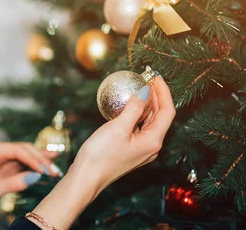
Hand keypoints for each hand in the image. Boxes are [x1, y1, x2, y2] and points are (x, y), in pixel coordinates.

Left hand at [0, 140, 59, 224]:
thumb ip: (13, 183)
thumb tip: (34, 177)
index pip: (17, 150)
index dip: (34, 159)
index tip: (46, 170)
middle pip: (24, 149)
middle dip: (40, 159)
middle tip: (54, 171)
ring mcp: (2, 156)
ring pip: (26, 154)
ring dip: (40, 161)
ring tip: (56, 167)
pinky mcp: (6, 165)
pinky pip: (24, 161)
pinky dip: (36, 164)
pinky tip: (49, 161)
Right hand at [29, 76, 174, 229]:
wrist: (86, 177)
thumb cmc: (101, 154)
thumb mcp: (117, 128)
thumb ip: (134, 108)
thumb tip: (145, 92)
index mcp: (153, 141)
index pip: (167, 112)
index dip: (164, 92)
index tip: (156, 76)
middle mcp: (151, 146)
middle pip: (161, 116)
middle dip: (156, 96)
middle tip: (147, 78)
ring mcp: (141, 149)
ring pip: (150, 122)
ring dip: (147, 104)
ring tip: (139, 87)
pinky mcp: (131, 150)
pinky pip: (140, 128)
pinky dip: (137, 114)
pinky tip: (128, 106)